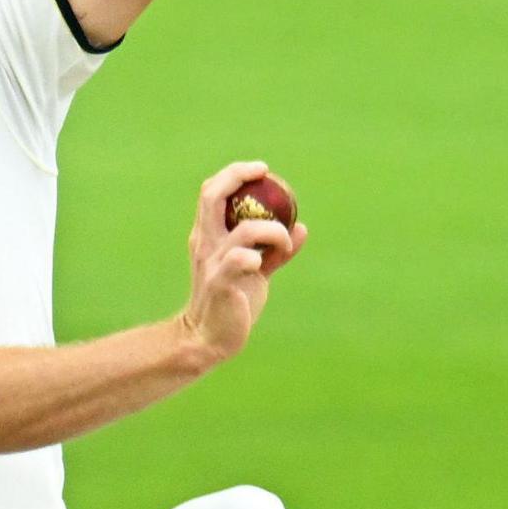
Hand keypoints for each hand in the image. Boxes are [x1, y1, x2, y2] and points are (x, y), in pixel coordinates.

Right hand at [180, 160, 302, 367]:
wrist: (207, 339)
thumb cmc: (232, 303)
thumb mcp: (254, 271)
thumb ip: (275, 250)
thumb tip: (302, 228)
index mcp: (208, 236)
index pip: (212, 192)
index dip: (234, 174)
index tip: (261, 169)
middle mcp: (205, 243)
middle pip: (213, 196)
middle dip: (238, 176)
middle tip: (265, 173)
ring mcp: (211, 262)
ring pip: (244, 230)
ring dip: (273, 231)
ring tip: (286, 243)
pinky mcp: (221, 282)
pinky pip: (242, 259)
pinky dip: (259, 256)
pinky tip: (264, 265)